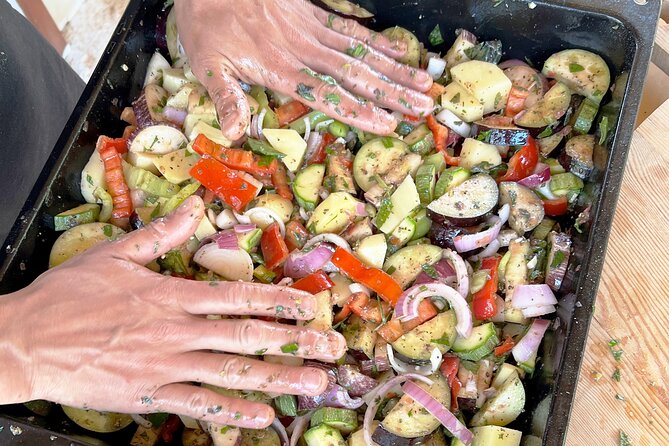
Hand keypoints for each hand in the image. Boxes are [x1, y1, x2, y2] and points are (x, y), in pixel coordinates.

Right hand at [0, 196, 344, 428]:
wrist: (26, 342)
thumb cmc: (69, 296)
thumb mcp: (116, 254)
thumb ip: (161, 233)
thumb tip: (194, 206)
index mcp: (170, 295)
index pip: (236, 296)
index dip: (277, 299)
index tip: (311, 304)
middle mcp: (176, 331)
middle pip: (246, 335)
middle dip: (294, 341)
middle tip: (332, 348)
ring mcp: (165, 366)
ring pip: (231, 372)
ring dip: (278, 378)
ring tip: (314, 384)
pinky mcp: (149, 394)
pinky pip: (199, 405)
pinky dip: (233, 412)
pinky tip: (264, 417)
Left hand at [174, 0, 433, 139]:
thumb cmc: (206, 24)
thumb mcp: (206, 64)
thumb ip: (225, 98)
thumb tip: (235, 133)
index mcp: (278, 69)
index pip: (327, 95)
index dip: (358, 111)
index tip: (387, 124)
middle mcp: (301, 50)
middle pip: (353, 74)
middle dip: (390, 92)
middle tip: (421, 106)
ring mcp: (310, 28)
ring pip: (359, 51)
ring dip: (392, 68)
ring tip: (421, 82)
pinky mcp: (311, 10)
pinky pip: (347, 25)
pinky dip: (374, 38)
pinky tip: (398, 49)